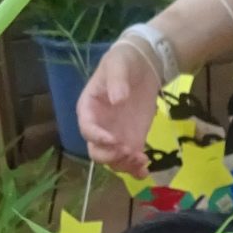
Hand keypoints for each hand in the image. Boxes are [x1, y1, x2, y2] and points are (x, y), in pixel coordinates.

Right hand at [76, 41, 160, 171]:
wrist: (144, 65)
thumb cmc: (125, 62)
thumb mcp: (118, 64)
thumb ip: (116, 80)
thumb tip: (117, 99)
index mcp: (89, 108)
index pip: (87, 128)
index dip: (97, 137)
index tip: (114, 140)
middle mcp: (99, 127)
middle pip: (96, 151)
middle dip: (110, 156)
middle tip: (128, 151)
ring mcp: (115, 136)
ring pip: (113, 160)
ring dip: (124, 165)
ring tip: (141, 160)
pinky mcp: (132, 141)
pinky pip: (130, 161)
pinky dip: (136, 169)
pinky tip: (145, 170)